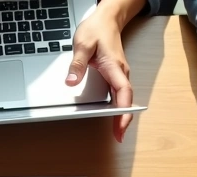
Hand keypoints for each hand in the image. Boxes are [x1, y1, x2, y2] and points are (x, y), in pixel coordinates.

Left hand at [67, 0, 139, 142]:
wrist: (107, 19)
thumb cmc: (97, 29)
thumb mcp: (82, 44)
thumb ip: (77, 64)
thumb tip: (71, 82)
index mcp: (114, 66)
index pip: (123, 92)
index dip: (123, 111)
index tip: (120, 125)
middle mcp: (120, 72)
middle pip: (126, 100)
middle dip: (124, 119)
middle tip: (118, 137)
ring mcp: (119, 75)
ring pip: (124, 99)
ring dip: (122, 115)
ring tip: (117, 132)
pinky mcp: (115, 76)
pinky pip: (119, 95)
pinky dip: (119, 108)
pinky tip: (114, 117)